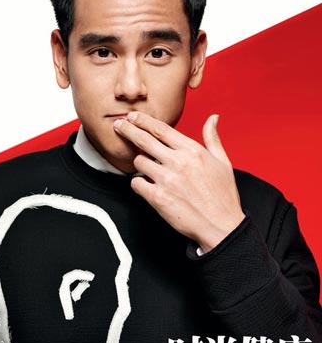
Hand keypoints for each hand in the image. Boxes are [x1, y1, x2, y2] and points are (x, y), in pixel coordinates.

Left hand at [113, 112, 244, 252]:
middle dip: (127, 129)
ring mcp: (166, 180)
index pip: (161, 129)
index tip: (133, 115)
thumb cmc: (223, 195)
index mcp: (192, 151)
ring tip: (146, 167)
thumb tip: (213, 117)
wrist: (221, 226)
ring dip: (139, 162)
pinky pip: (136, 183)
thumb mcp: (223, 162)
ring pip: (138, 161)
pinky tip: (146, 184)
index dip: (143, 120)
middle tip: (118, 124)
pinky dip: (138, 183)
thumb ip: (212, 138)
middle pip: (144, 139)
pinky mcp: (158, 198)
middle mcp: (178, 162)